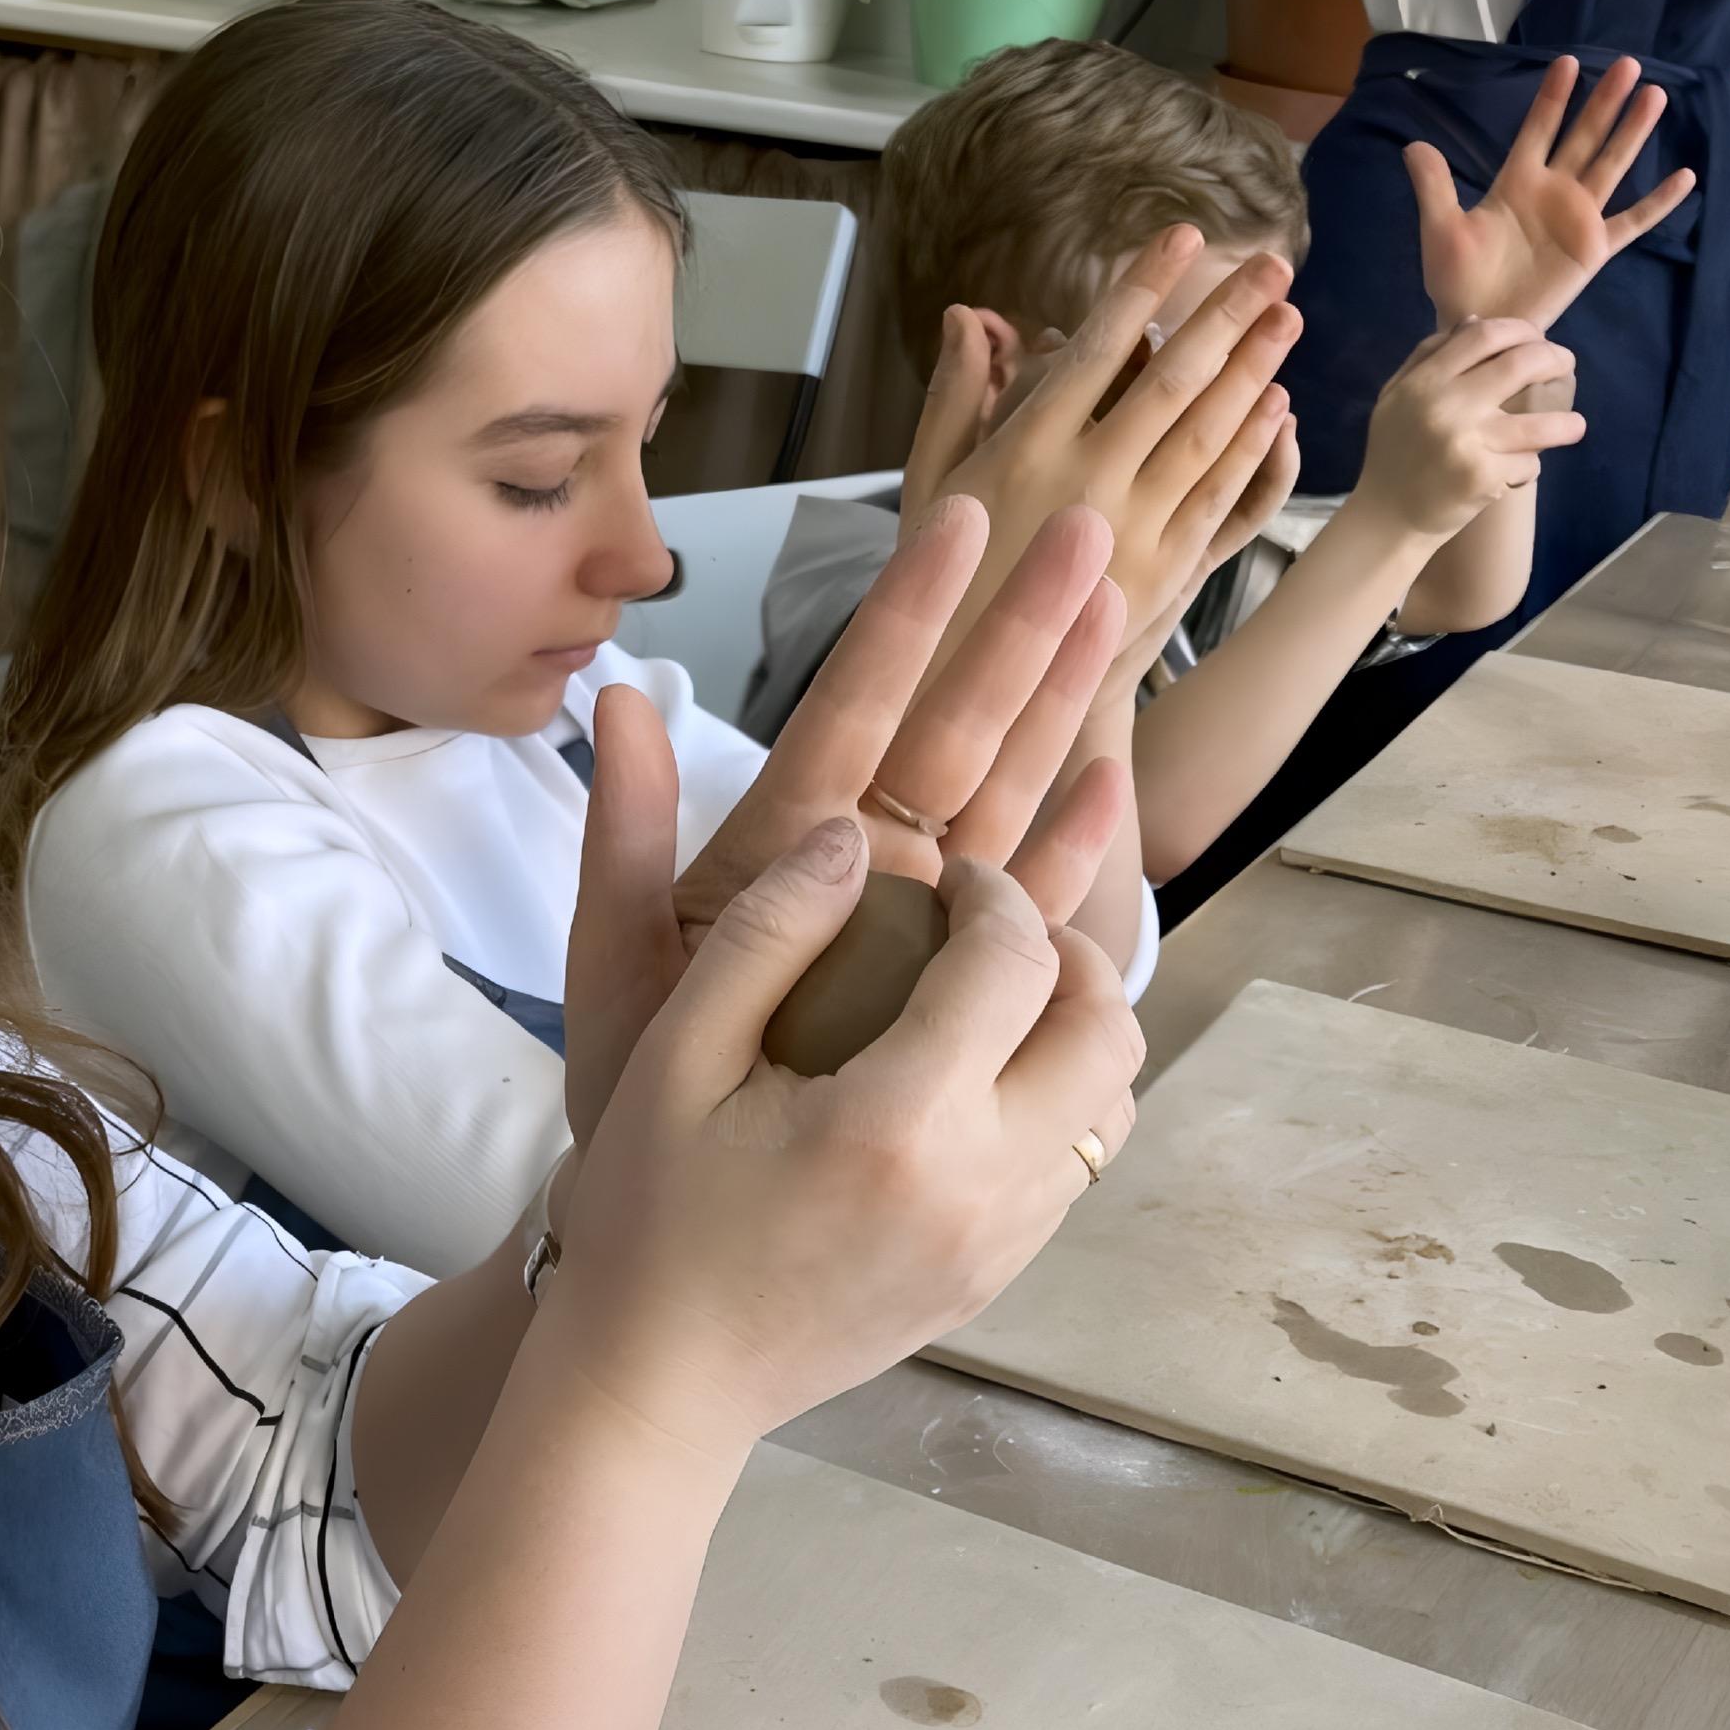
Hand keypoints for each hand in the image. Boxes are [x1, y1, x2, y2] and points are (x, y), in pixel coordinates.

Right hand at [545, 820, 1142, 1463]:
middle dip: (1070, 955)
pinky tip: (974, 1090)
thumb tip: (853, 838)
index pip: (1015, 962)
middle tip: (996, 933)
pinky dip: (1056, 1105)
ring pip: (1112, 1107)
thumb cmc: (650, 1217)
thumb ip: (766, 933)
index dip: (995, 893)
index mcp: (899, 1121)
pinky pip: (1074, 1171)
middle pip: (1108, 1031)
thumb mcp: (675, 1056)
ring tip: (998, 1007)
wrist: (661, 1383)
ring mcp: (1000, 1244)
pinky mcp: (996, 1280)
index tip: (948, 882)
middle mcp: (978, 1186)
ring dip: (1077, 1034)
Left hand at [560, 493, 1128, 1146]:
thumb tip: (613, 699)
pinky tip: (1111, 789)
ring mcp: (915, 925)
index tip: (955, 518)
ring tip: (1117, 612)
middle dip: (1018, 632)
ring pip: (1006, 796)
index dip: (908, 615)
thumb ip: (623, 838)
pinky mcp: (953, 990)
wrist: (672, 1211)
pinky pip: (1027, 909)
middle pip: (957, 731)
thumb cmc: (634, 1088)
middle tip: (1085, 529)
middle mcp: (860, 868)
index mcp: (780, 845)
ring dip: (1063, 709)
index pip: (856, 705)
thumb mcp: (618, 964)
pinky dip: (1073, 854)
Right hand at [902, 230, 1302, 657]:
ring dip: (1254, 370)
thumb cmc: (941, 580)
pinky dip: (1252, 447)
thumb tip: (970, 314)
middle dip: (1227, 318)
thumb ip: (953, 396)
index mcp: (1024, 450)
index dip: (1143, 290)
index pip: (1097, 350)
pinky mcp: (1162, 574)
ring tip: (1285, 318)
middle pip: (1173, 383)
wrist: (966, 694)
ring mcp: (1132, 530)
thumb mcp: (927, 486)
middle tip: (1272, 266)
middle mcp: (1086, 482)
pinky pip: (1218, 497)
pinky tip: (1277, 406)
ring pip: (1207, 435)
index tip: (1180, 239)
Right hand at [1349, 314, 1585, 538]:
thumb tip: (1475, 322)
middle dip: (1553, 360)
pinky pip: (1526, 464)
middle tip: (1564, 366)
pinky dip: (1527, 468)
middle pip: (1520, 364)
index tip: (1536, 339)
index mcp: (1423, 382)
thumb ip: (1429, 358)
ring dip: (1567, 424)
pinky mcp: (1481, 478)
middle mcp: (1445, 407)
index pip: (1483, 336)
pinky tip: (1515, 472)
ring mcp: (1466, 443)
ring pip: (1539, 423)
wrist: (1385, 518)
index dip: (1520, 330)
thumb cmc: (1395, 454)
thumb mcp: (1397, 398)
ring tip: (1575, 426)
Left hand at [1406, 55, 1697, 332]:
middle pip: (1584, 137)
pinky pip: (1633, 221)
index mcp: (1516, 182)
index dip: (1553, 97)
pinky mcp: (1595, 248)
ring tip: (1655, 96)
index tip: (1568, 62)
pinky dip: (1658, 202)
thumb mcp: (1440, 230)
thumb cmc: (1457, 279)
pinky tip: (1685, 176)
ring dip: (1633, 132)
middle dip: (1605, 102)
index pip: (1539, 129)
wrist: (1479, 322)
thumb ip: (1434, 187)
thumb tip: (1413, 145)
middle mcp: (1553, 191)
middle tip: (1628, 64)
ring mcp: (1578, 218)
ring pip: (1612, 165)